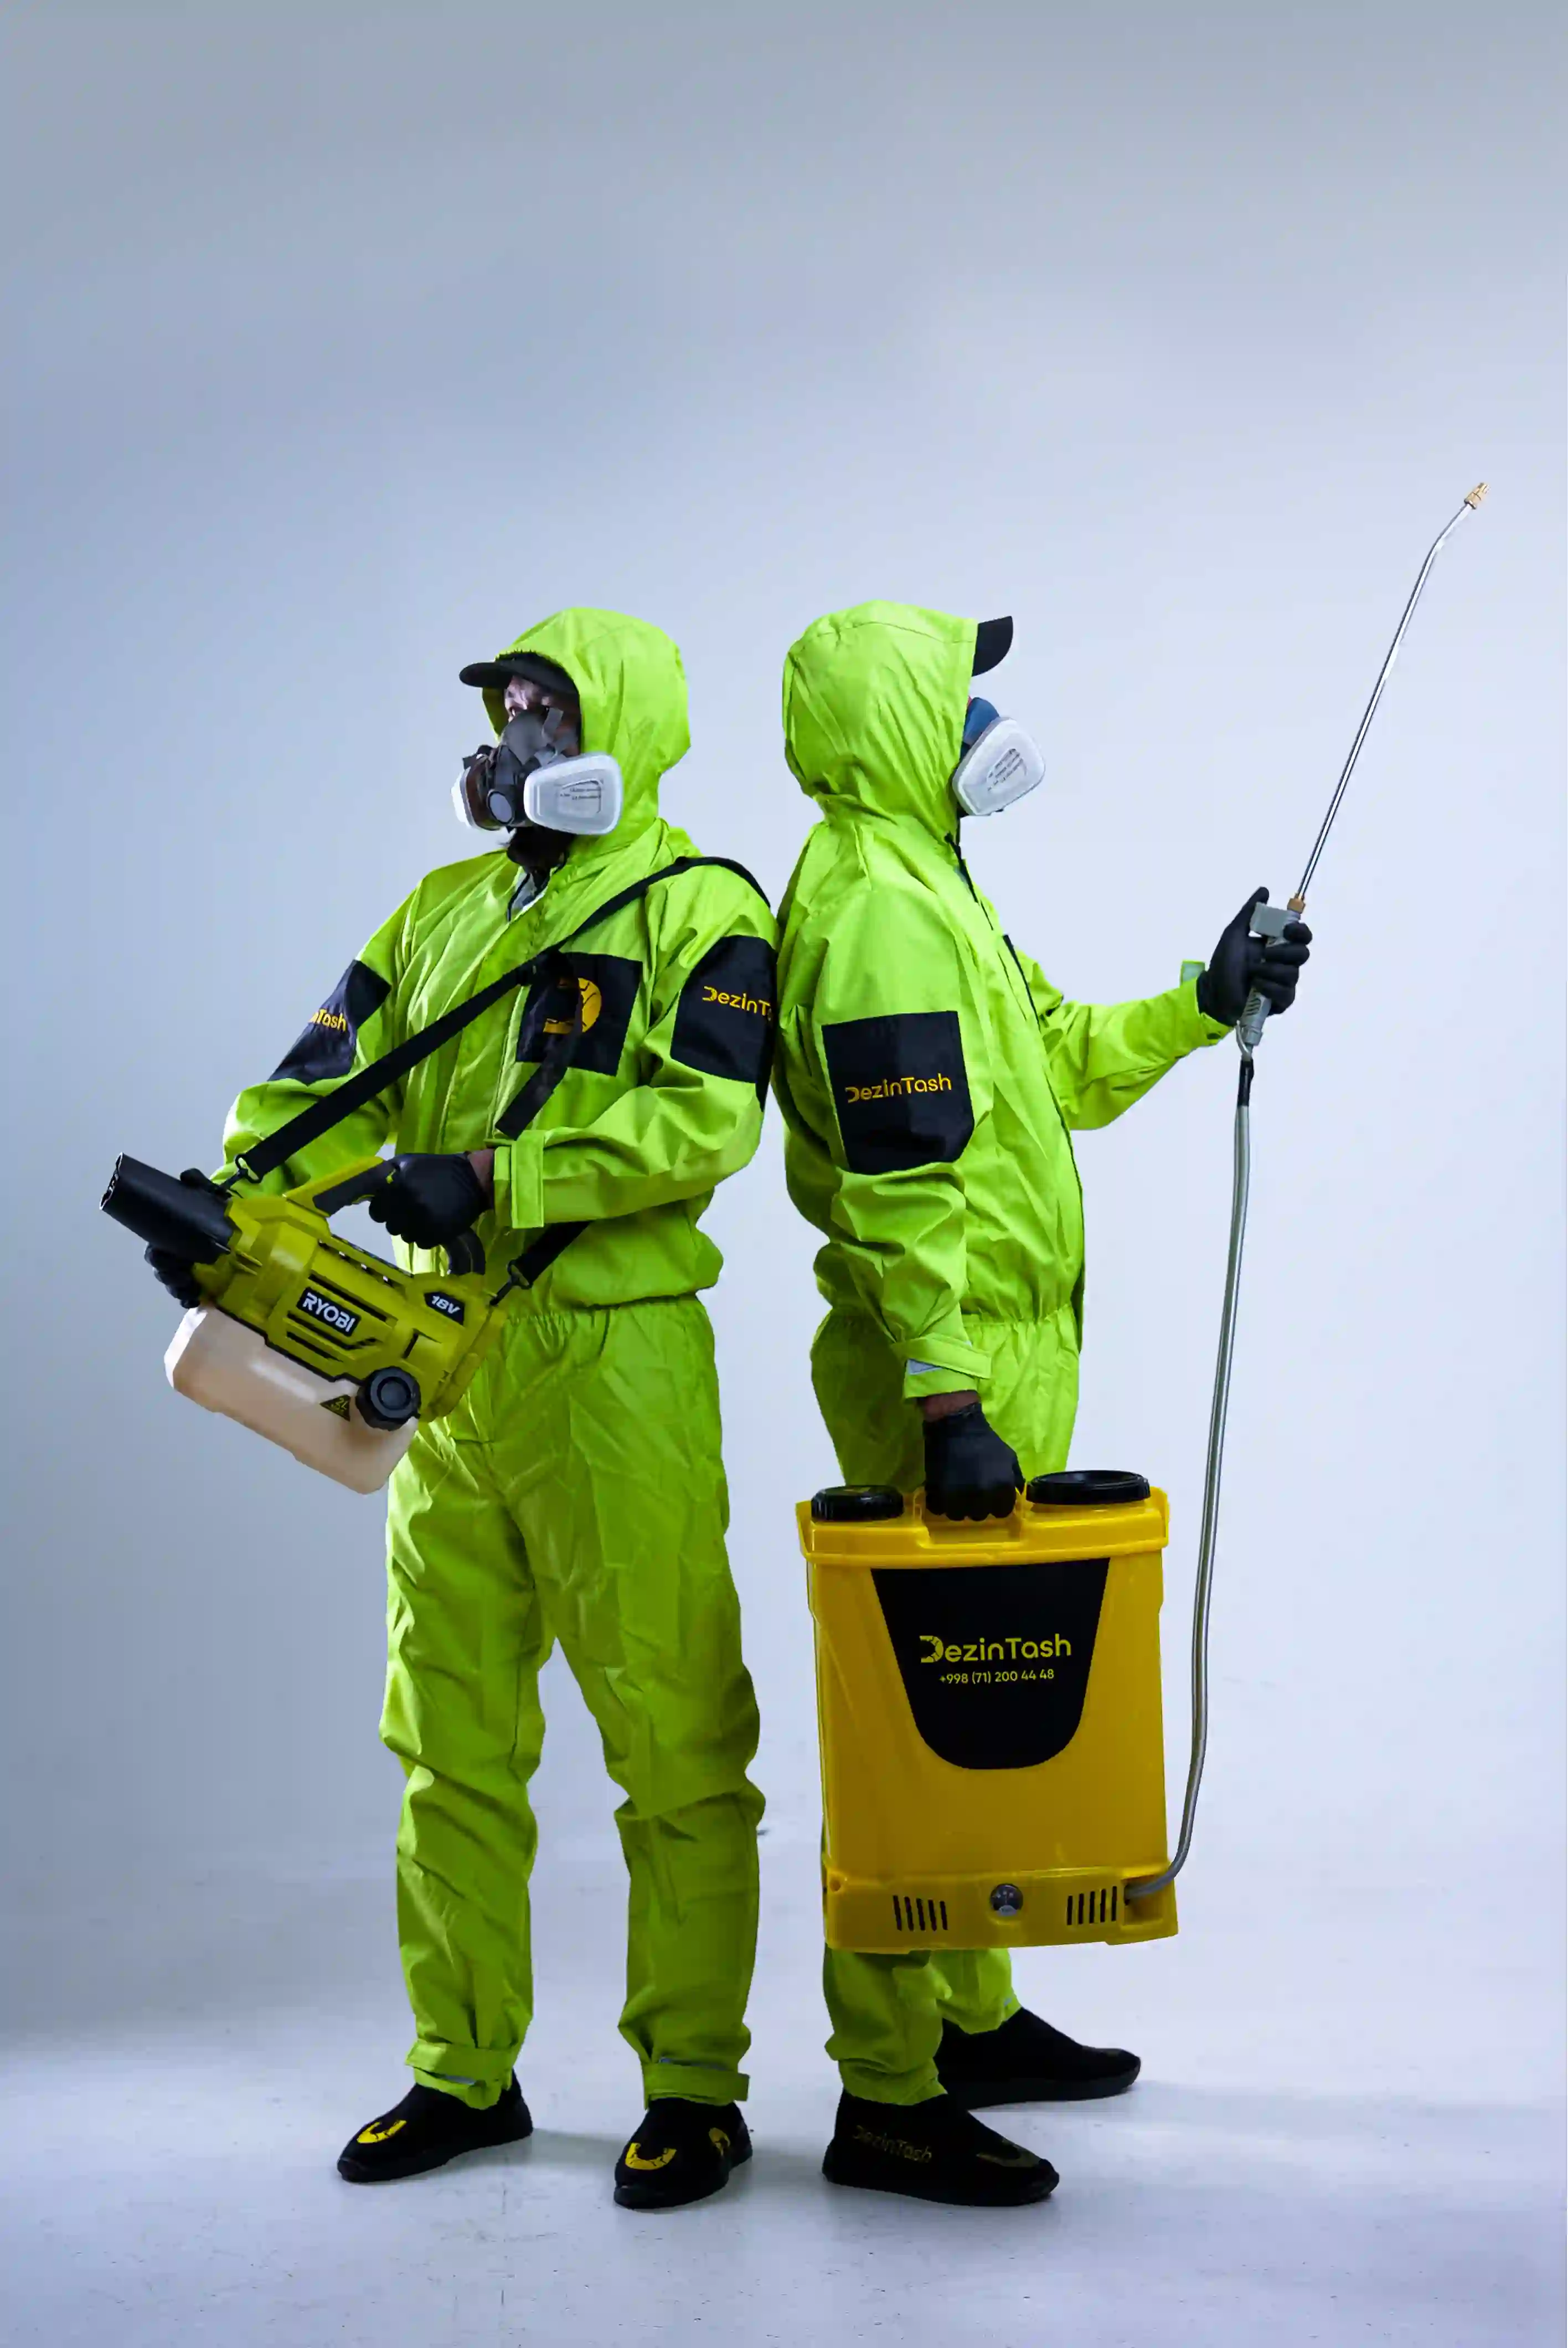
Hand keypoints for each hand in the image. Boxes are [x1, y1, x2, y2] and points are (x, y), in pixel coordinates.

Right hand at [145, 1169, 226, 1307]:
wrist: (236, 1225)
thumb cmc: (216, 1210)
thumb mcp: (208, 1194)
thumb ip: (198, 1183)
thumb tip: (186, 1176)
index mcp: (170, 1238)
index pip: (155, 1252)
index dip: (159, 1257)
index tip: (170, 1256)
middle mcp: (174, 1256)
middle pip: (162, 1271)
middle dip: (170, 1276)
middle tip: (185, 1274)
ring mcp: (185, 1271)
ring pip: (173, 1286)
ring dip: (179, 1289)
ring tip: (192, 1288)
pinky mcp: (199, 1282)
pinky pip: (187, 1296)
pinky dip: (188, 1299)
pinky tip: (196, 1299)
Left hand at [366, 1153, 487, 1248]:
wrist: (473, 1179)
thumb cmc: (436, 1169)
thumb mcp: (407, 1162)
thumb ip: (383, 1174)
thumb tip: (363, 1190)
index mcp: (398, 1185)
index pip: (376, 1212)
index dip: (382, 1209)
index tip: (393, 1205)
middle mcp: (409, 1204)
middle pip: (390, 1226)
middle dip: (398, 1219)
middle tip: (412, 1209)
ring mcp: (423, 1221)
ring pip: (405, 1236)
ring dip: (412, 1229)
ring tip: (426, 1215)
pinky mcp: (437, 1234)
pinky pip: (421, 1243)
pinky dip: (426, 1236)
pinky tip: (435, 1223)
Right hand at [923, 1401, 1022, 1521]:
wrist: (956, 1425)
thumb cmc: (985, 1441)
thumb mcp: (1009, 1456)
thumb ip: (1016, 1477)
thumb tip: (1018, 1493)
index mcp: (1001, 1487)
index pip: (1003, 1512)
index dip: (997, 1504)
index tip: (990, 1496)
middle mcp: (982, 1495)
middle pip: (980, 1515)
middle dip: (978, 1505)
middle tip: (972, 1491)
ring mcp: (958, 1496)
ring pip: (959, 1515)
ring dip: (958, 1506)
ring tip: (956, 1492)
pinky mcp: (937, 1493)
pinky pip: (939, 1509)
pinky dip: (940, 1503)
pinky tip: (942, 1491)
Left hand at [1195, 889, 1311, 1025]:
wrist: (1213, 991)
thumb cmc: (1224, 962)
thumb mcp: (1233, 933)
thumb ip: (1249, 913)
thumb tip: (1264, 890)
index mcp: (1277, 945)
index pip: (1302, 936)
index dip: (1300, 931)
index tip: (1286, 929)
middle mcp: (1285, 963)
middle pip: (1303, 954)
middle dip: (1283, 952)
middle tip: (1264, 953)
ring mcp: (1284, 983)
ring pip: (1292, 974)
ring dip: (1269, 971)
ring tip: (1250, 972)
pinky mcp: (1281, 1001)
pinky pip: (1286, 993)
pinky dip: (1269, 987)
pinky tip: (1255, 986)